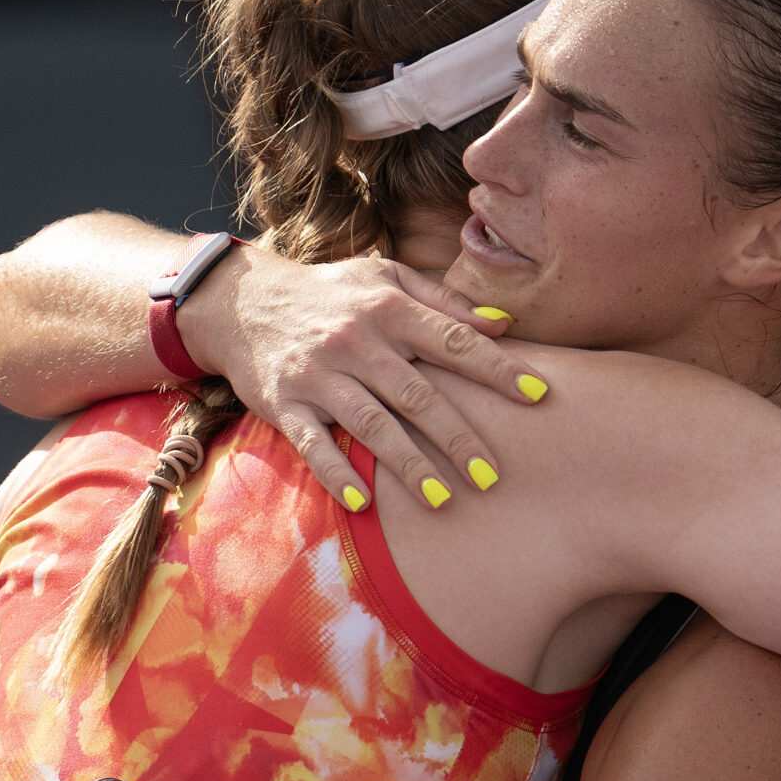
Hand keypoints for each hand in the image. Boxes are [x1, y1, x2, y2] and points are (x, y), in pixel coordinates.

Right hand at [177, 248, 545, 510]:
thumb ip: (444, 301)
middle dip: (458, 438)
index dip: (497, 369)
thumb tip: (503, 324)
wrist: (242, 301)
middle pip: (417, 395)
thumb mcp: (384, 278)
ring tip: (444, 500)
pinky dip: (336, 472)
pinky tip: (361, 502)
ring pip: (371, 424)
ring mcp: (319, 374)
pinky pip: (312, 443)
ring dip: (408, 465)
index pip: (453, 341)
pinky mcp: (285, 403)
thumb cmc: (331, 293)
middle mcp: (356, 341)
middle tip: (492, 477)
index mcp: (388, 307)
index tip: (538, 396)